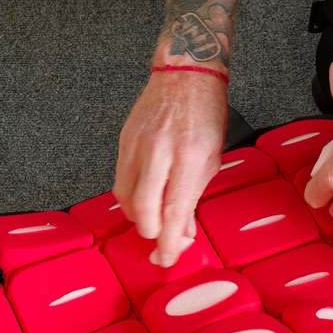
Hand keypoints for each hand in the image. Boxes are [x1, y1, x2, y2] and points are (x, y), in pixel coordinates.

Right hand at [112, 70, 227, 267]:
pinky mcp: (123, 139)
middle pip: (143, 209)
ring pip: (125, 198)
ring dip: (139, 217)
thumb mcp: (212, 156)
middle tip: (161, 239)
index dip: (169, 241)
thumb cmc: (205, 113)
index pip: (174, 210)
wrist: (186, 74)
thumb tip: (183, 230)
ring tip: (153, 217)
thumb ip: (195, 195)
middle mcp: (160, 150)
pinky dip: (129, 197)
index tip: (166, 258)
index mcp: (189, 154)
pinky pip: (120, 180)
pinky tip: (143, 199)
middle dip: (151, 232)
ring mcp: (137, 144)